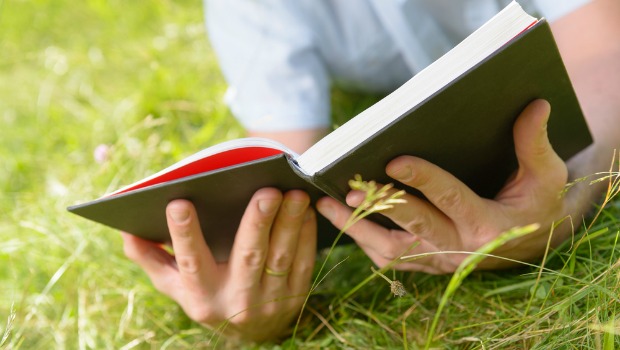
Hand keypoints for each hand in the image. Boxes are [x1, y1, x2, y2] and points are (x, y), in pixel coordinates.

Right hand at [122, 188, 316, 340]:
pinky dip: (305, 235)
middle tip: (266, 191)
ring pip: (281, 257)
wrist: (250, 334)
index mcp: (201, 296)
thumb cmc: (207, 296)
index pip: (190, 262)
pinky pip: (303, 262)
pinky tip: (306, 210)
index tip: (177, 202)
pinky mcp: (296, 296)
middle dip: (257, 223)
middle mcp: (235, 301)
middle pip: (247, 257)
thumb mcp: (176, 285)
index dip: (183, 234)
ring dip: (289, 224)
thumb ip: (152, 259)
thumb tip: (126, 232)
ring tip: (293, 193)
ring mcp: (269, 301)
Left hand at [317, 100, 578, 273]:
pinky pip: (391, 260)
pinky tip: (343, 220)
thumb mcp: (546, 176)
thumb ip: (535, 143)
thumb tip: (536, 104)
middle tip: (353, 188)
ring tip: (328, 205)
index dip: (423, 180)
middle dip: (382, 208)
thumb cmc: (538, 204)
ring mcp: (441, 262)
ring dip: (358, 230)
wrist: (535, 244)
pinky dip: (364, 242)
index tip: (394, 161)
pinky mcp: (428, 266)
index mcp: (487, 225)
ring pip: (392, 252)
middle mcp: (460, 249)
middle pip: (414, 229)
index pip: (451, 199)